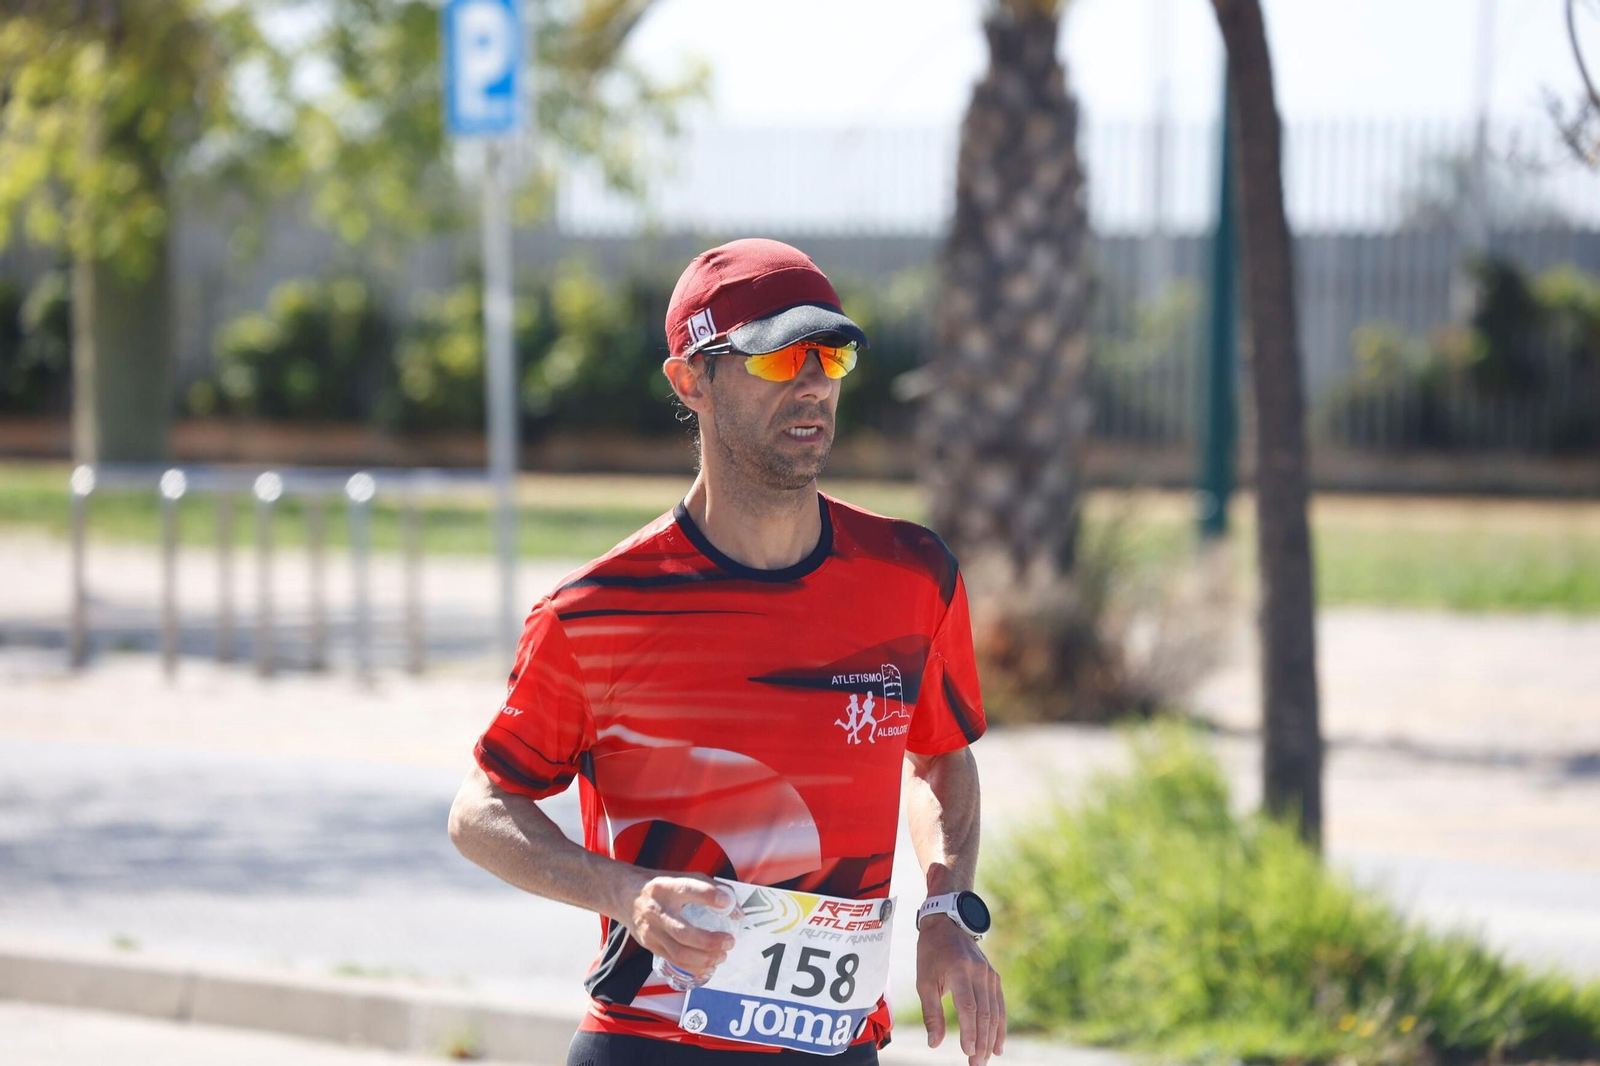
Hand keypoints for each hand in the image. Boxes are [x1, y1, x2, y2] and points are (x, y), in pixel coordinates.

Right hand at [622, 874, 737, 981]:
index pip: (687, 889)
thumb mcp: (681, 877)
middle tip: (729, 942)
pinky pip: (673, 960)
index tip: (727, 903)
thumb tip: (734, 909)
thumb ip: (709, 888)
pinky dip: (694, 967)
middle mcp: (656, 909)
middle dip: (710, 941)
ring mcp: (651, 930)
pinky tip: (709, 966)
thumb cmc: (661, 886)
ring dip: (705, 958)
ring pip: (679, 952)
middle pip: (683, 932)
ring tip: (722, 956)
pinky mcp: (649, 944)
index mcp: (665, 887)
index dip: (708, 896)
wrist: (624, 895)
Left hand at [916, 914, 1005, 1064]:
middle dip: (982, 1042)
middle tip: (976, 1064)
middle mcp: (979, 972)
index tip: (967, 1052)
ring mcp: (990, 974)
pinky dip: (1000, 1027)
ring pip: (995, 1012)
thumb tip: (934, 1044)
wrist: (948, 923)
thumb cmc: (931, 953)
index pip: (968, 1007)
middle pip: (985, 1013)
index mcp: (959, 970)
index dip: (970, 1032)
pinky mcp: (994, 977)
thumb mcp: (924, 980)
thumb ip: (931, 1013)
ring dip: (991, 1038)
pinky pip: (1000, 1006)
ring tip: (985, 1059)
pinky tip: (997, 1045)